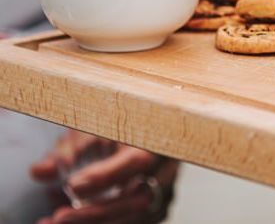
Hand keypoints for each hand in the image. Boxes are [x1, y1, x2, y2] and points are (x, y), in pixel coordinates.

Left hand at [31, 131, 176, 223]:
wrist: (140, 135)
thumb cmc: (117, 128)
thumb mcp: (91, 130)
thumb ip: (67, 151)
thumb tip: (39, 172)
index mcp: (156, 137)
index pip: (137, 159)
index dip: (106, 176)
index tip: (73, 186)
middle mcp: (167, 167)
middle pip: (138, 199)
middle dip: (95, 212)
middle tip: (58, 218)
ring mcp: (165, 192)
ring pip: (136, 217)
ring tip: (55, 222)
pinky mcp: (156, 209)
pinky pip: (133, 223)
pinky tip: (73, 222)